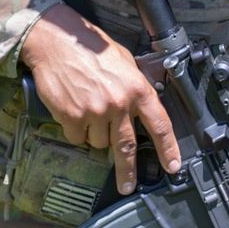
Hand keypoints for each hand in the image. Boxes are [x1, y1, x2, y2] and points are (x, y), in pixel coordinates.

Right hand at [19, 3, 180, 194]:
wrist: (56, 42)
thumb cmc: (89, 48)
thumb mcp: (124, 61)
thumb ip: (135, 86)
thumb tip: (142, 106)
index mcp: (137, 89)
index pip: (159, 125)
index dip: (168, 148)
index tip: (172, 165)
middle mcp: (119, 104)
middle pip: (127, 147)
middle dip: (127, 171)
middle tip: (127, 186)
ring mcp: (95, 112)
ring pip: (98, 143)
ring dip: (93, 134)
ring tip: (87, 109)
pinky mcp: (73, 117)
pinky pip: (76, 138)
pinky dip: (74, 130)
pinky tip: (72, 109)